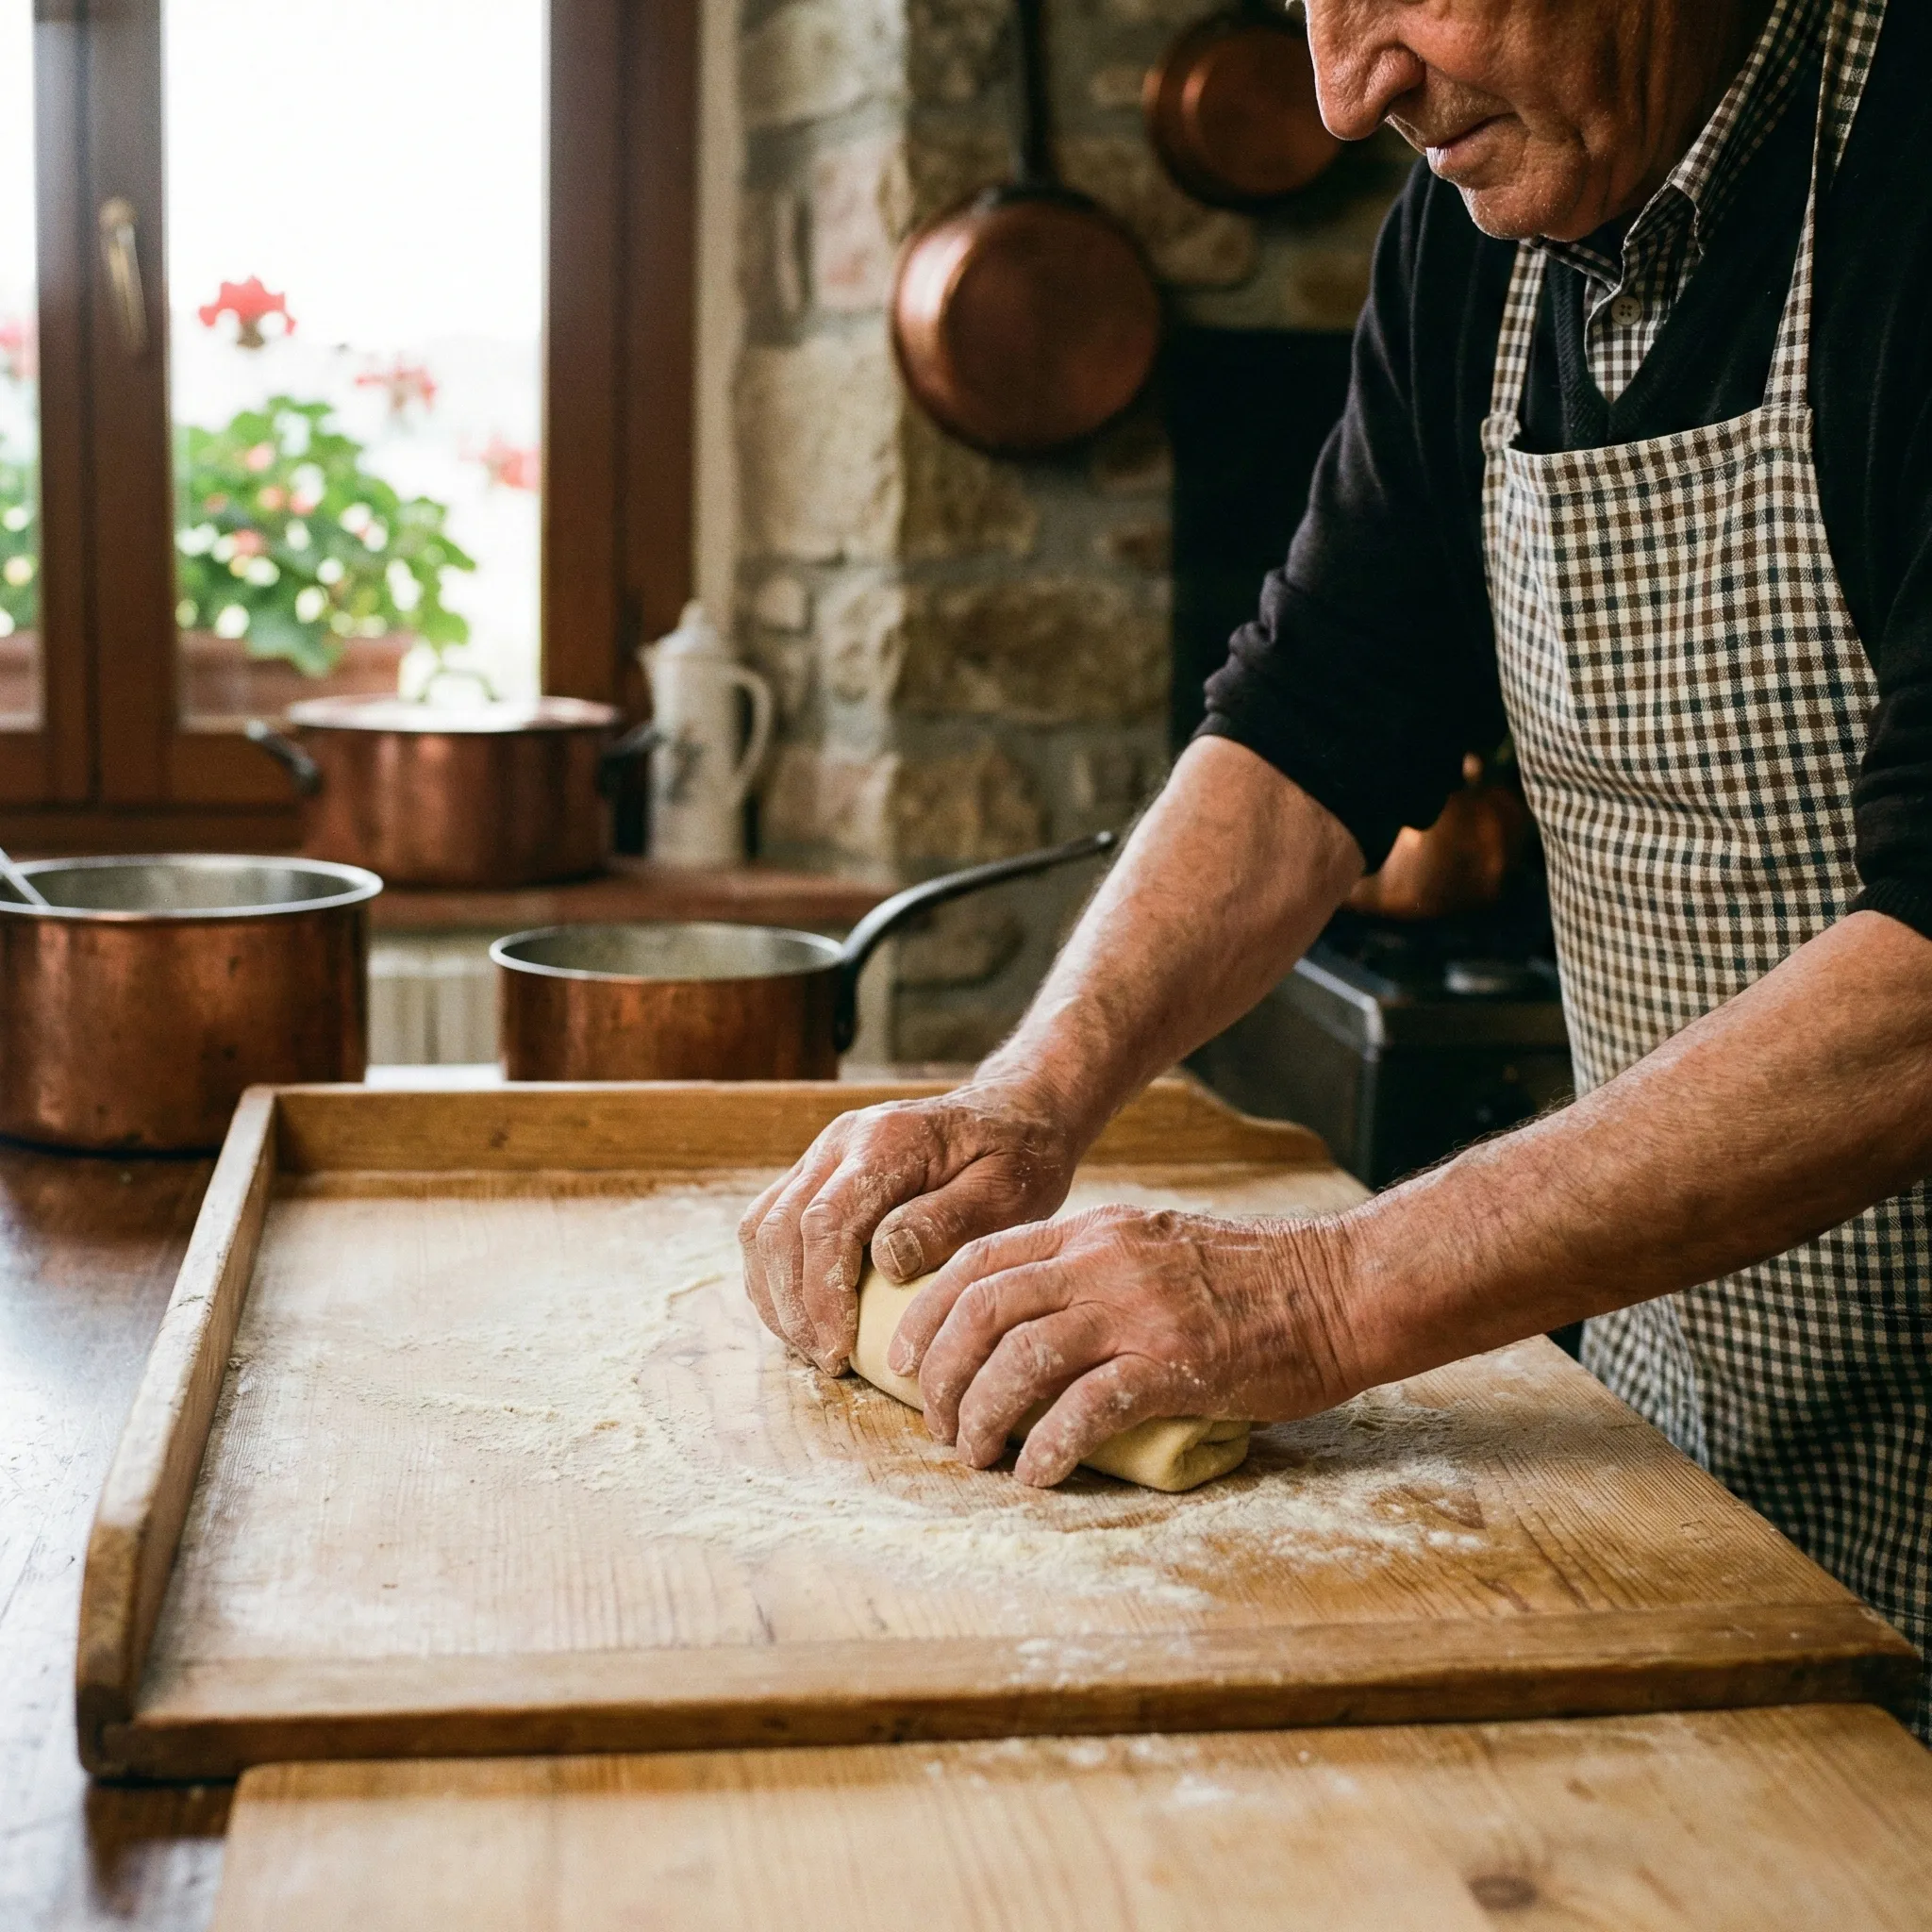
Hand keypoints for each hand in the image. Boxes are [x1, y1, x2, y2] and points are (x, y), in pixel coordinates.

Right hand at [737, 1080, 1082, 1375]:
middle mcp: (839, 1141)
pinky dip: (774, 1277)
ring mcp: (821, 1154)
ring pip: (761, 1227)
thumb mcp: (1006, 1191)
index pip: (826, 1220)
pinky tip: (804, 1320)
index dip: (822, 1293)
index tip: (840, 1349)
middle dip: (794, 1305)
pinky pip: (769, 1225)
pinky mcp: (815, 1173)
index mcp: (886, 1140)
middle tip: (827, 1362)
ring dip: (775, 1295)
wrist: (1011, 1115)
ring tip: (812, 1348)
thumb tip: (886, 1262)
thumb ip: (947, 1221)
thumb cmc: (1017, 1158)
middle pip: (779, 1227)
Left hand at [885, 1204, 1359, 1485]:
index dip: (927, 1314)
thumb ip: (1092, 1270)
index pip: (980, 1262)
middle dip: (940, 1373)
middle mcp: (1104, 1262)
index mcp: (1093, 1232)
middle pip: (982, 1310)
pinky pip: (1088, 1408)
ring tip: (973, 1456)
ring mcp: (1139, 1311)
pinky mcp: (1177, 1364)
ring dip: (981, 1414)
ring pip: (1020, 1358)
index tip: (903, 1361)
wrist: (1338, 1288)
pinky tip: (1036, 1474)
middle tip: (935, 1425)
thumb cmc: (1250, 1282)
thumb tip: (1027, 1319)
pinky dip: (1049, 1445)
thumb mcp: (1154, 1247)